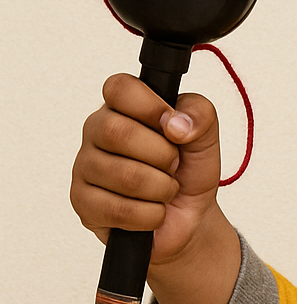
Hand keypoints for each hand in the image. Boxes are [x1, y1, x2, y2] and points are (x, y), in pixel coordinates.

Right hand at [71, 73, 221, 267]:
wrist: (190, 215)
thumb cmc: (190, 167)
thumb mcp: (206, 134)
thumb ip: (200, 114)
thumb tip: (175, 123)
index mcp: (123, 106)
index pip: (118, 88)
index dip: (150, 107)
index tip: (173, 126)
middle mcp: (97, 132)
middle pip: (117, 132)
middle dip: (162, 154)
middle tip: (174, 163)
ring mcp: (84, 168)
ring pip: (122, 175)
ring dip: (161, 187)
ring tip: (167, 188)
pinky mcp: (84, 204)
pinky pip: (119, 210)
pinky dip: (151, 214)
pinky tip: (154, 210)